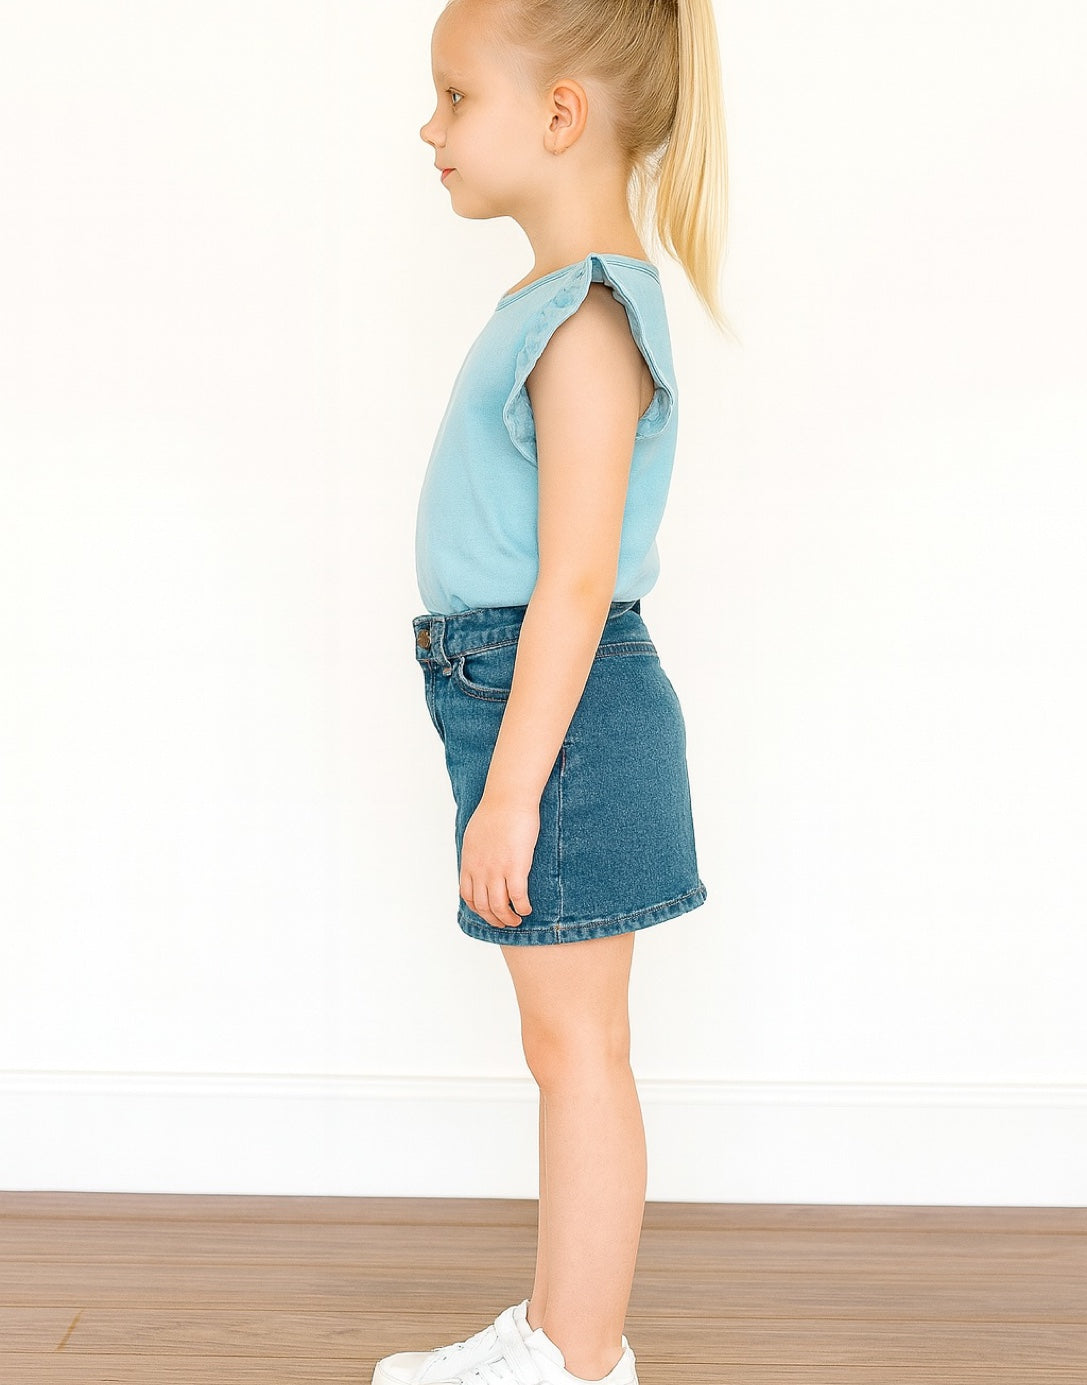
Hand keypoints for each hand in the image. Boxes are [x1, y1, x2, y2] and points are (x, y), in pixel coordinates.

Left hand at [459, 795, 537, 927]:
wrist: (507, 799)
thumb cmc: (495, 811)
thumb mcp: (474, 834)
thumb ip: (476, 851)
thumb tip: (480, 859)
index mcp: (469, 863)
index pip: (468, 896)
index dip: (478, 909)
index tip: (488, 912)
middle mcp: (480, 870)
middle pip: (483, 906)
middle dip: (494, 919)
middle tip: (504, 922)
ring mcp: (497, 870)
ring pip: (499, 906)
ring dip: (508, 918)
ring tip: (517, 920)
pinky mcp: (516, 867)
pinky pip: (518, 897)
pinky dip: (522, 907)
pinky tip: (527, 908)